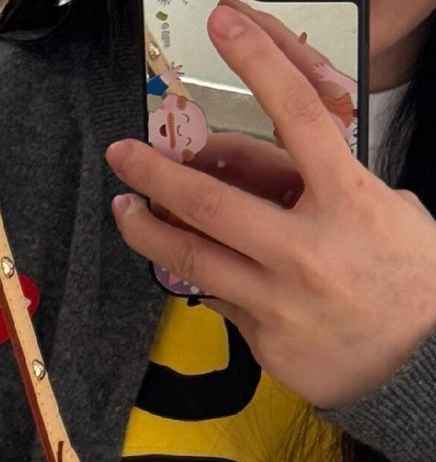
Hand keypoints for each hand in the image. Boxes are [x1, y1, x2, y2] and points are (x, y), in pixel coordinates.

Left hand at [107, 0, 435, 408]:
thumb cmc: (407, 275)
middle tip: (123, 153)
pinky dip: (203, 278)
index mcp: (347, 198)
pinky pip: (217, 299)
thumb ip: (321, 184)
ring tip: (126, 208)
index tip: (224, 26)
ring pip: (192, 257)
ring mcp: (278, 298)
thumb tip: (256, 166)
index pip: (295, 113)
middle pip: (209, 200)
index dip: (258, 62)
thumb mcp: (382, 208)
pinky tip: (187, 264)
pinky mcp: (262, 338)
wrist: (422, 359)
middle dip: (156, 172)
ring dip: (148, 230)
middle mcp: (306, 247)